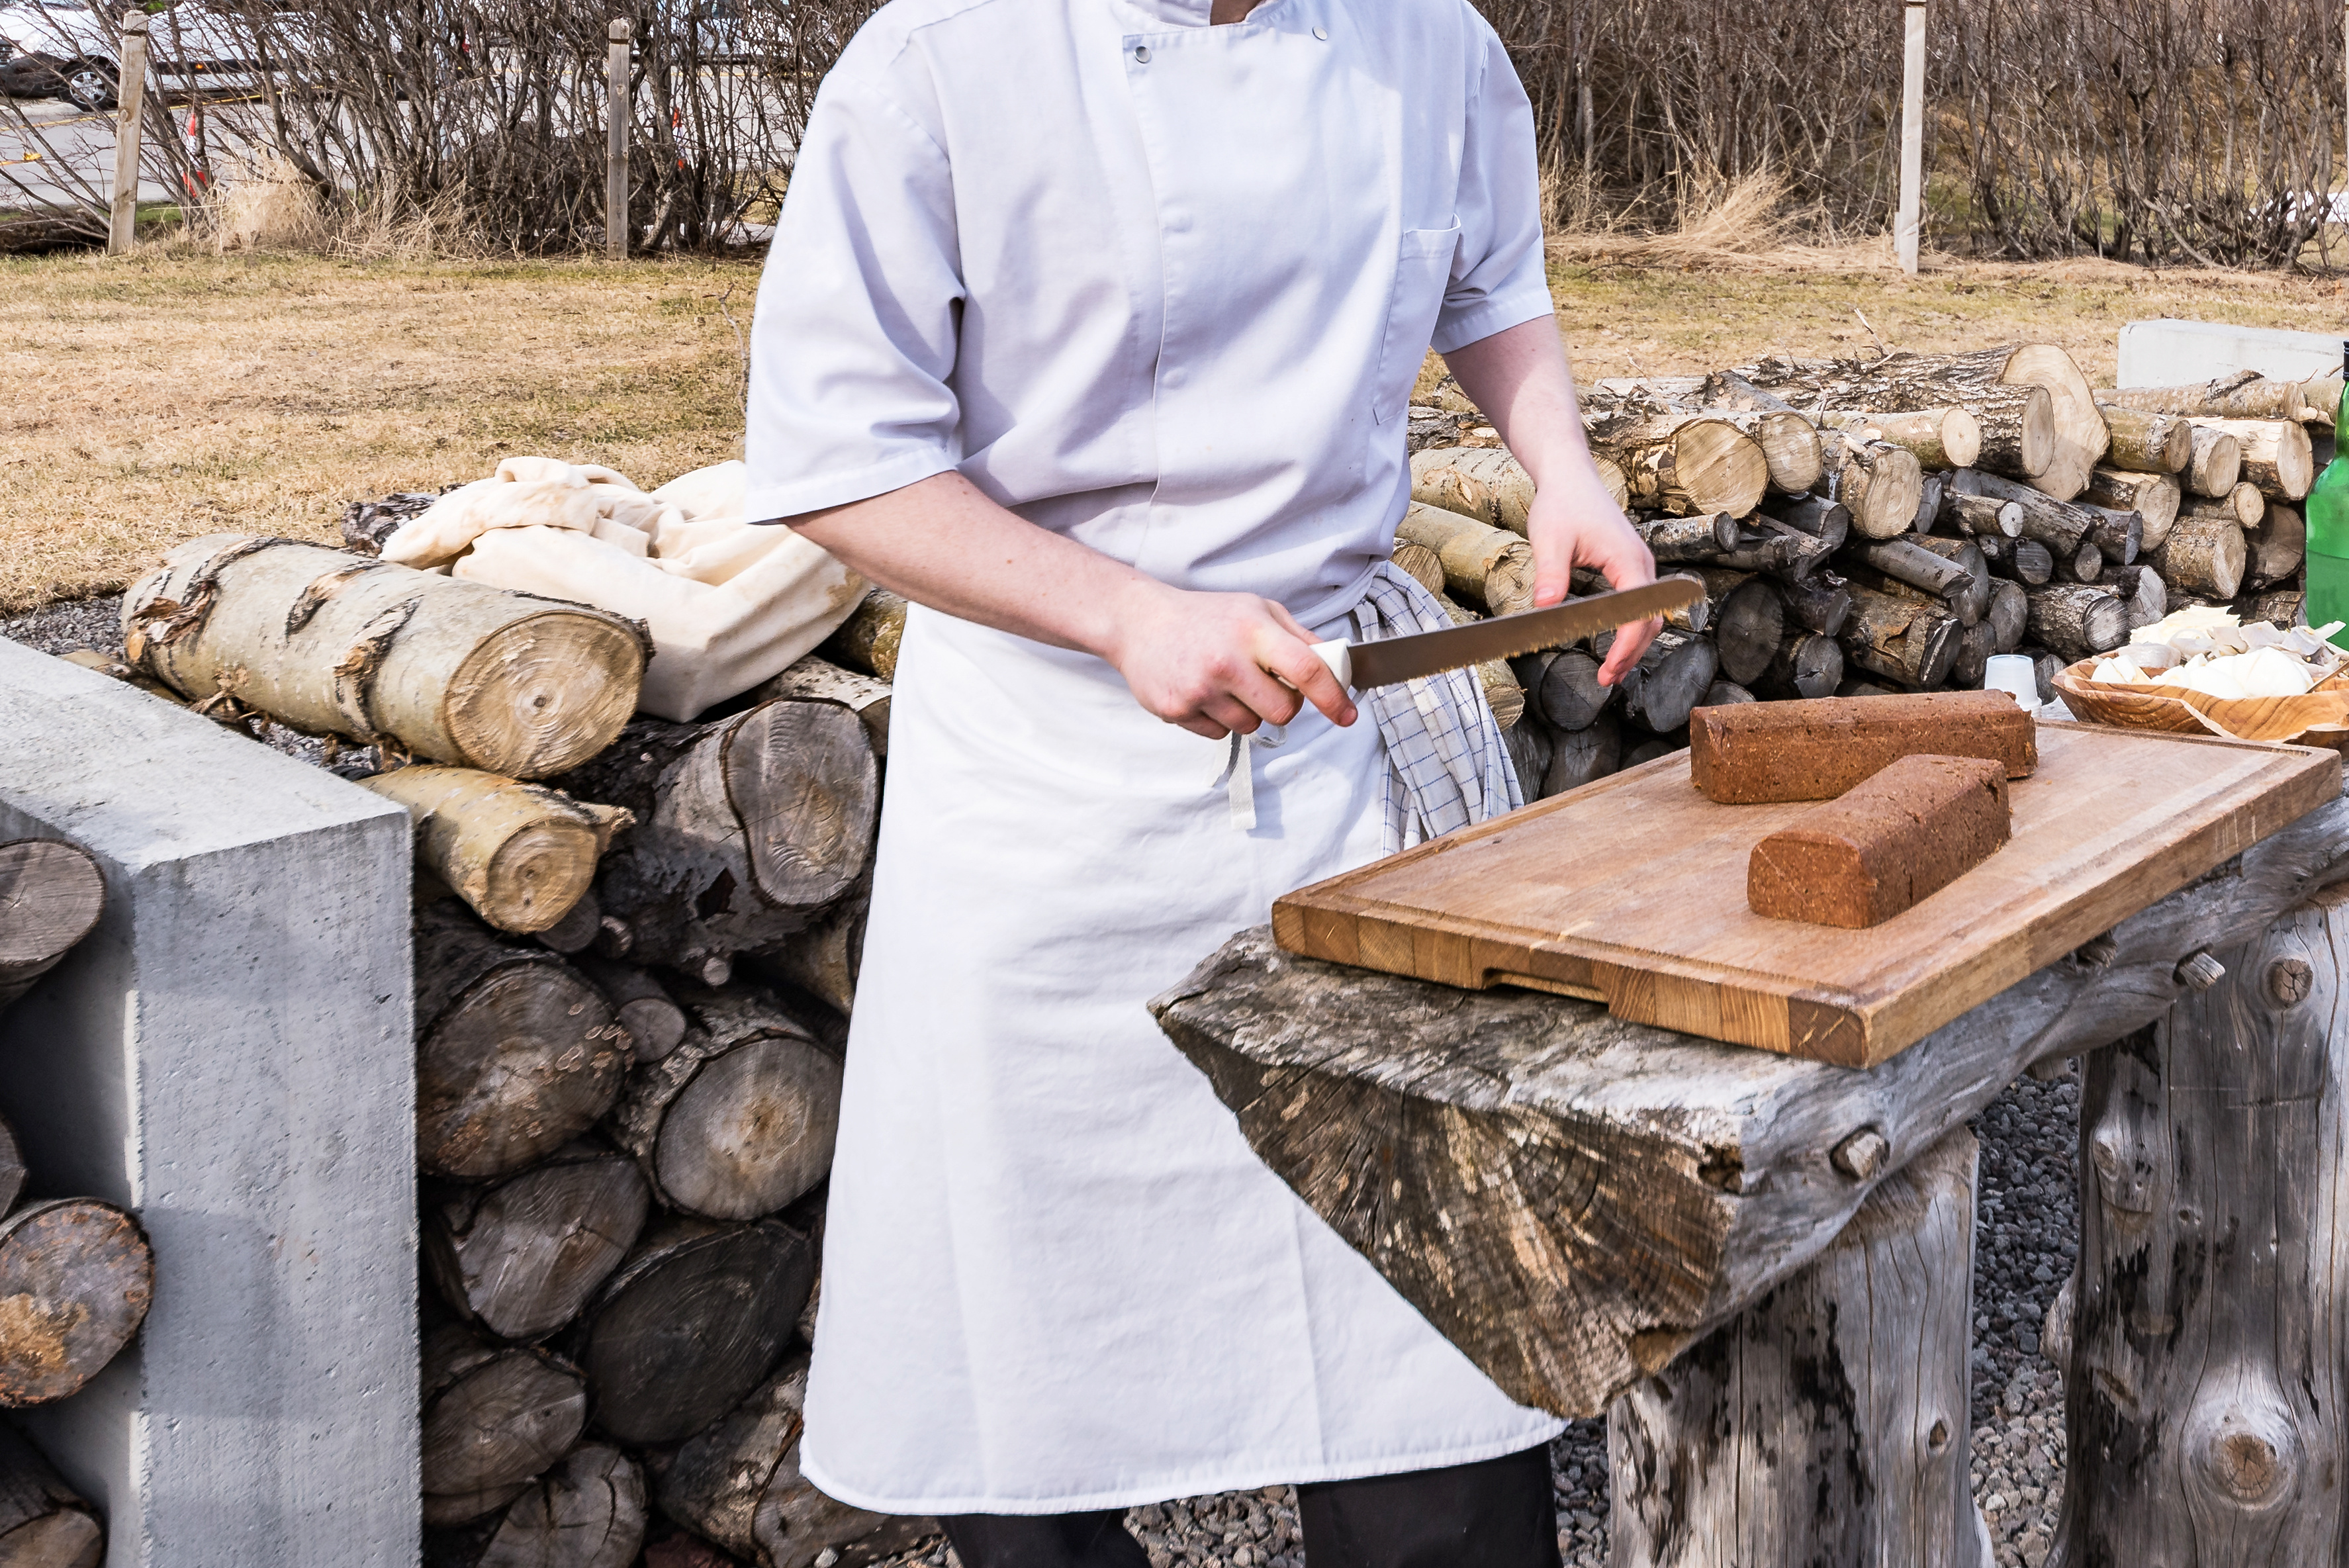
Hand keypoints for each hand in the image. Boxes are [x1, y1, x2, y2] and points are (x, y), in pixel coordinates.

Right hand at [1104, 582, 1358, 740]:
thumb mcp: (1256, 609)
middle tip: (1264, 685)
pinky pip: (1220, 734)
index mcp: (1252, 630)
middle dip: (1284, 705)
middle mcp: (1226, 660)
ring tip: (1225, 683)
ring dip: (1248, 712)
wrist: (1139, 623)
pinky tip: (1204, 692)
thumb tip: (1335, 664)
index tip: (1347, 715)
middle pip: (1283, 711)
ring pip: (1252, 727)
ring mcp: (1200, 689)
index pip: (1306, 669)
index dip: (1333, 697)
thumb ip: (1298, 636)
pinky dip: (1219, 719)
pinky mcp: (1177, 710)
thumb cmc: (1205, 616)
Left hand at [1525, 463, 1659, 686]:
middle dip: (1632, 653)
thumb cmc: (1562, 504)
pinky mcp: (1629, 567)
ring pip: (1648, 614)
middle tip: (1607, 679)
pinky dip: (1631, 628)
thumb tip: (1546, 609)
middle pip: (1651, 620)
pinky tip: (1614, 643)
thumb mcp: (1550, 539)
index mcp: (1629, 560)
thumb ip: (1551, 574)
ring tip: (1612, 671)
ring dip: (1634, 644)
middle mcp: (1641, 564)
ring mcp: (1638, 566)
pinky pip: (1639, 604)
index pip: (1639, 614)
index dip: (1627, 646)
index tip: (1609, 669)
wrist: (1570, 478)